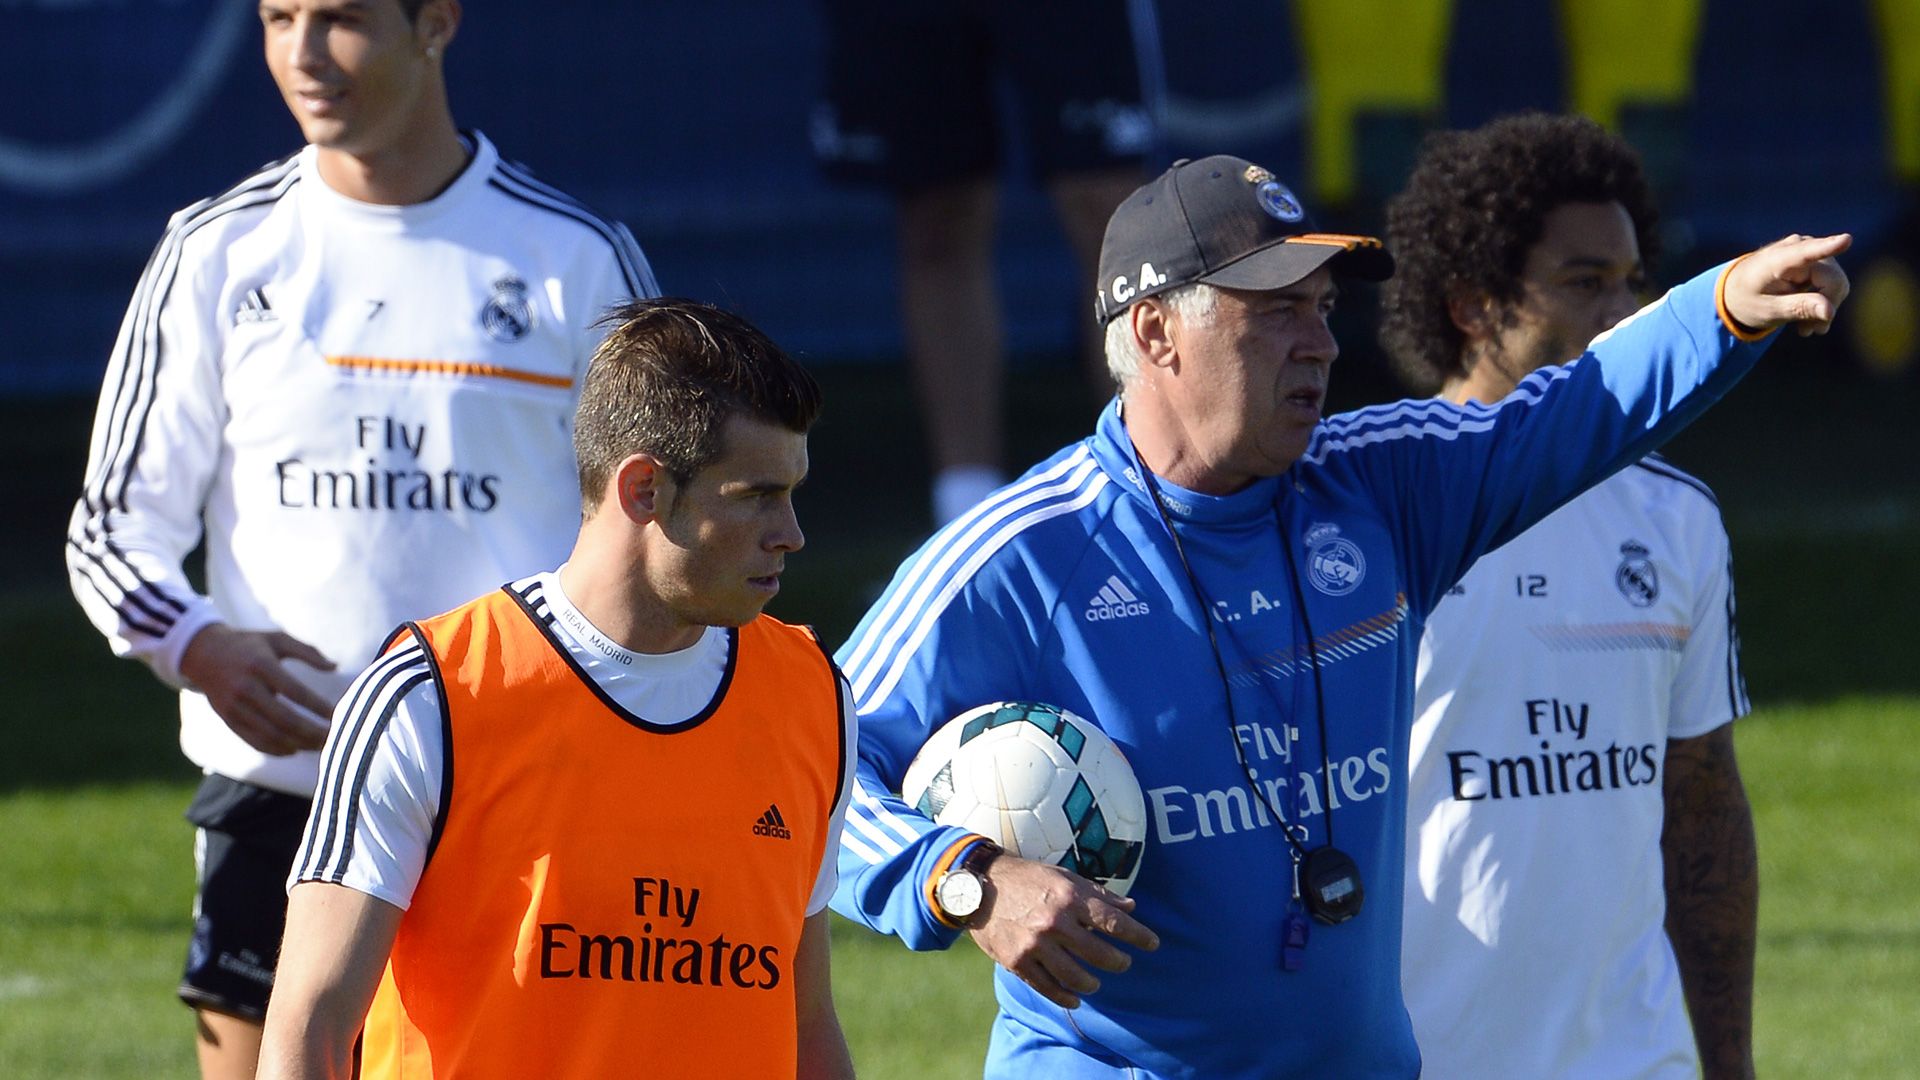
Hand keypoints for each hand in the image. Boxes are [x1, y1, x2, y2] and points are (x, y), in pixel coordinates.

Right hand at [179, 623, 336, 754]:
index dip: (318, 707)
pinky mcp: (228, 719)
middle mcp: (246, 687)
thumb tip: (335, 667)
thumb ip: (307, 652)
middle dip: (312, 732)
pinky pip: (254, 741)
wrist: (204, 653)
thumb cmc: (250, 645)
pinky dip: (276, 750)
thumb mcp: (277, 639)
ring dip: (298, 744)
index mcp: (261, 665)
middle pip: (284, 719)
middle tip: (334, 738)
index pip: (295, 692)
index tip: (339, 715)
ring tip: (320, 746)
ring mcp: (234, 706)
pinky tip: (295, 749)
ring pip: (270, 735)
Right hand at [966, 854, 1158, 1008]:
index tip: (1152, 944)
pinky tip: (1075, 997)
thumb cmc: (1028, 878)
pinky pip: (1049, 988)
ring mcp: (1035, 945)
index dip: (1138, 936)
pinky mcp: (1018, 962)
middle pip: (1100, 953)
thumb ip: (1098, 894)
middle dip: (1119, 962)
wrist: (980, 886)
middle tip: (1124, 963)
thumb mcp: (1065, 877)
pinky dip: (1066, 996)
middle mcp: (1054, 922)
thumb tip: (1132, 906)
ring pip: (1077, 976)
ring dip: (1093, 983)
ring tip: (1097, 981)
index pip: (1114, 922)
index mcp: (1069, 897)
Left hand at [1721, 233, 1851, 336]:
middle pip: (1833, 279)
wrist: (1738, 292)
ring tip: (1806, 327)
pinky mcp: (1818, 258)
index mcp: (1777, 260)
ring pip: (1838, 282)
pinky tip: (1810, 320)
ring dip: (1826, 307)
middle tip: (1810, 331)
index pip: (1806, 252)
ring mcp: (1811, 250)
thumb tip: (1830, 311)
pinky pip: (1834, 282)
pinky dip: (1825, 302)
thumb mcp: (1768, 311)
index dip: (1828, 247)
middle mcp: (1798, 247)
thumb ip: (1798, 308)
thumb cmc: (1749, 300)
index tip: (1846, 240)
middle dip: (1827, 306)